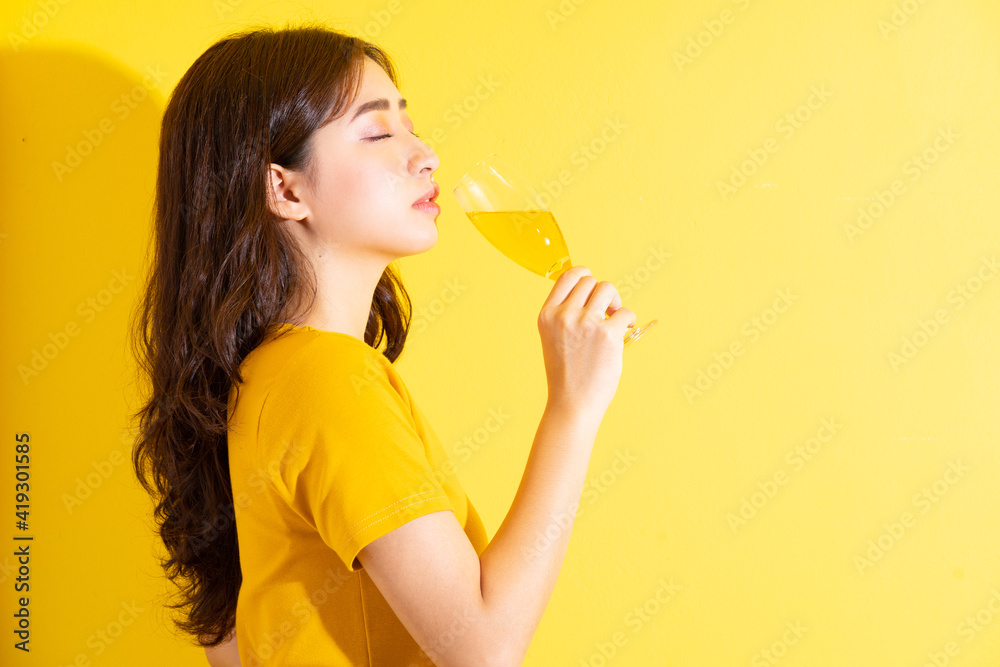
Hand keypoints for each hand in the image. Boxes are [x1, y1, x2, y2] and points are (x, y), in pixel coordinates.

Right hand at [536, 265, 635, 418]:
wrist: (572, 404)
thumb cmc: (566, 374)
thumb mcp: (554, 338)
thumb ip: (565, 315)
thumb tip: (592, 291)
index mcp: (547, 315)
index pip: (567, 276)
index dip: (584, 275)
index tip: (593, 285)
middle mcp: (564, 315)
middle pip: (591, 281)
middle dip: (603, 293)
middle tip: (607, 310)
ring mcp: (586, 323)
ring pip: (608, 289)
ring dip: (616, 301)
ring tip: (616, 318)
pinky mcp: (607, 334)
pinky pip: (626, 312)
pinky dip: (629, 319)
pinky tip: (624, 331)